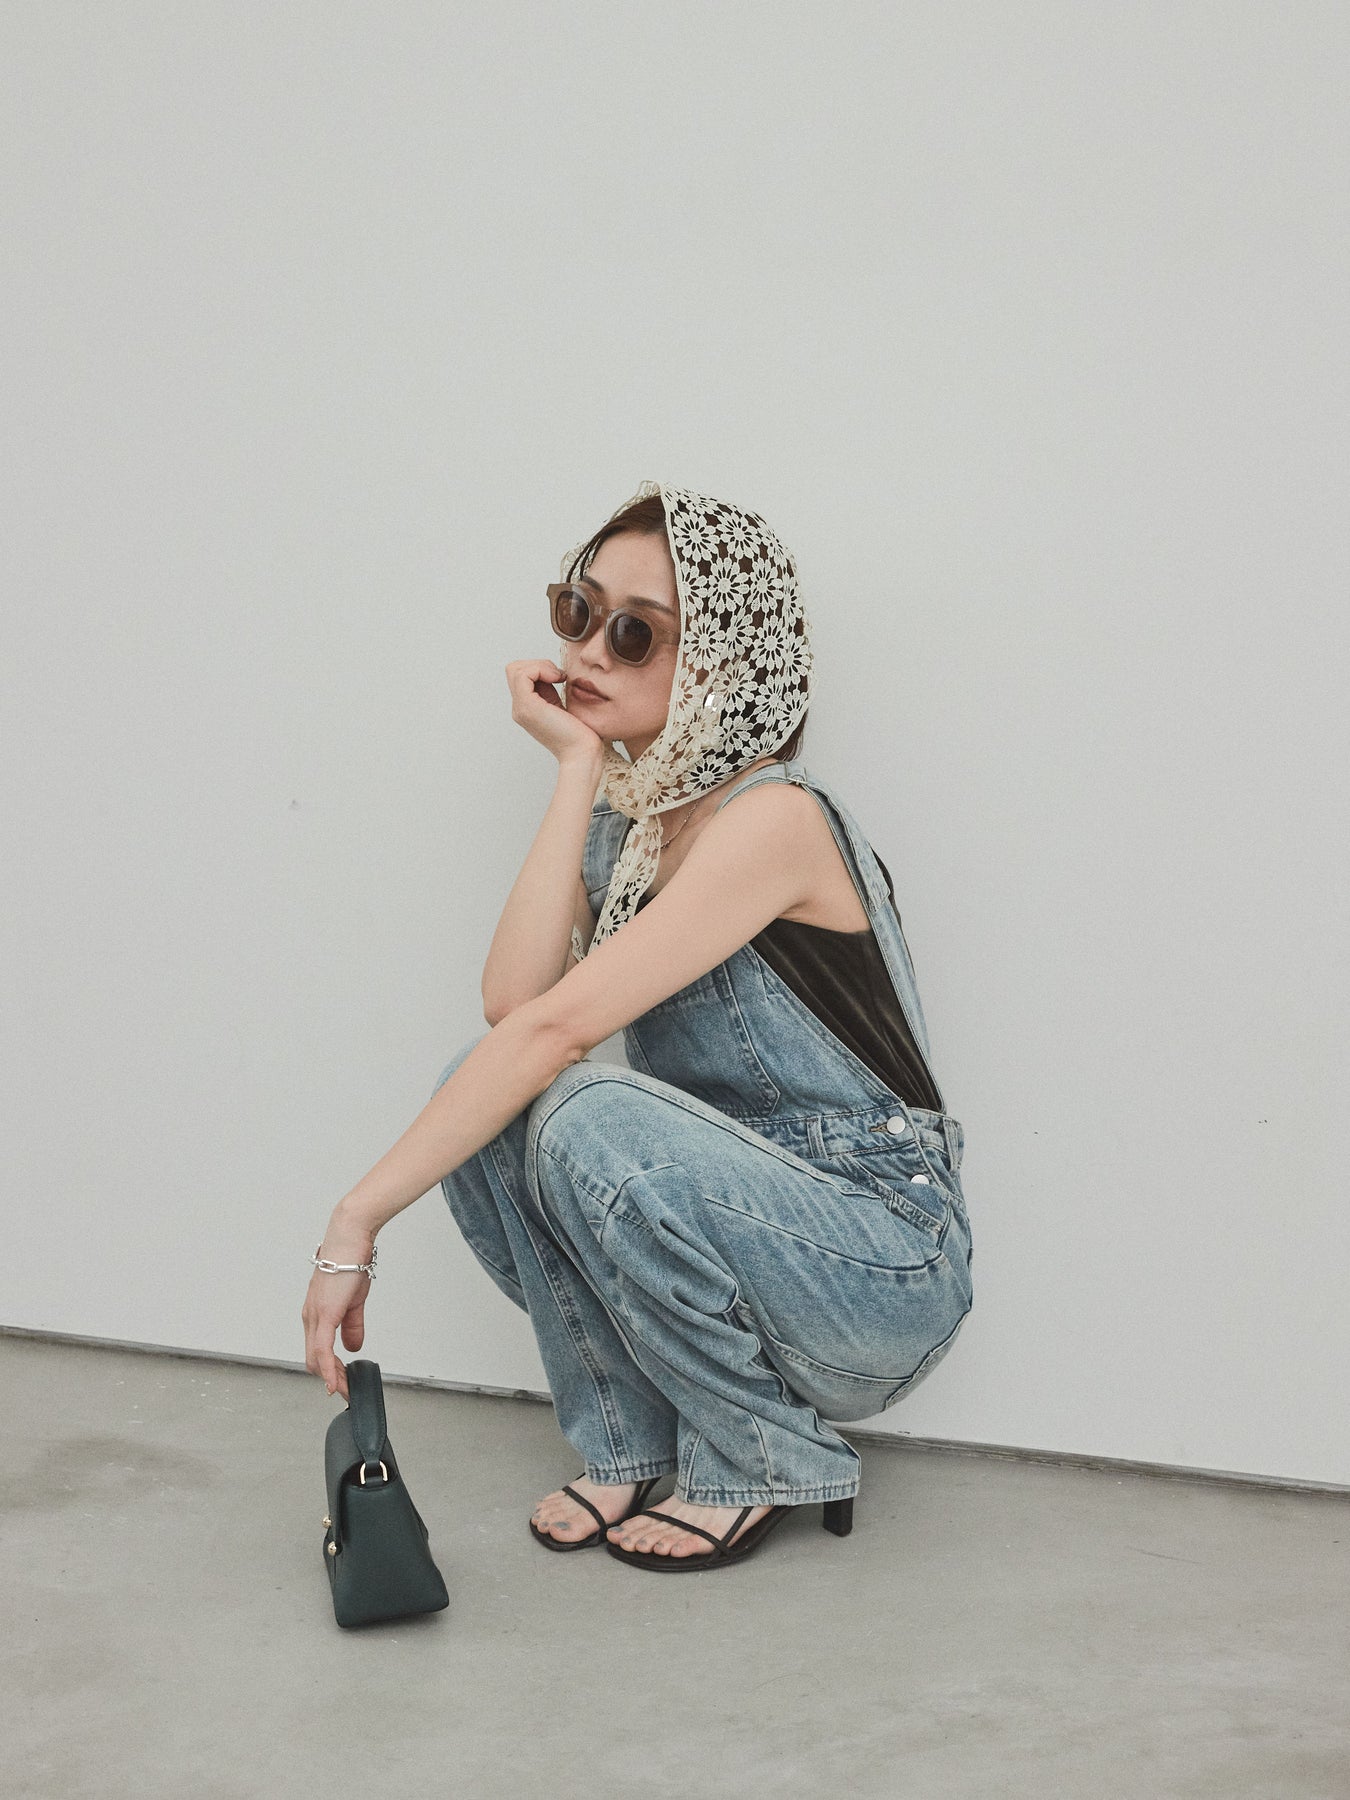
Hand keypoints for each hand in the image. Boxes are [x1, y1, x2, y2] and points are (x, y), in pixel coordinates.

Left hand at [301, 1224, 374, 1401]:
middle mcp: (310, 1318)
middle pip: (313, 1360)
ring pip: (316, 1359)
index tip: (343, 1384)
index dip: (329, 1371)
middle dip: (330, 1379)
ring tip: (345, 1390)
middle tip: (346, 1391)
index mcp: (316, 1315)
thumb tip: (352, 1347)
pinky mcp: (324, 1314)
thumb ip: (352, 1326)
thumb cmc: (350, 1263)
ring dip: (331, 1378)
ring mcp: (315, 1316)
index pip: (317, 1351)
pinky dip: (328, 1368)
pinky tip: (334, 1381)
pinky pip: (323, 1349)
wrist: (350, 1239)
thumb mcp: (354, 1300)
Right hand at [506, 658, 606, 764]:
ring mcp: (521, 709)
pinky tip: (557, 679)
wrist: (583, 753)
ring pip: (516, 669)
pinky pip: (523, 674)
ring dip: (540, 666)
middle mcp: (520, 709)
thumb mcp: (562, 706)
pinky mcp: (528, 707)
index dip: (539, 668)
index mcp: (528, 708)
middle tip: (558, 676)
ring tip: (558, 677)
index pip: (519, 675)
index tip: (560, 677)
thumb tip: (553, 672)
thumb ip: (552, 691)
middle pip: (513, 670)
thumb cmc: (581, 734)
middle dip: (537, 664)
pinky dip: (541, 669)